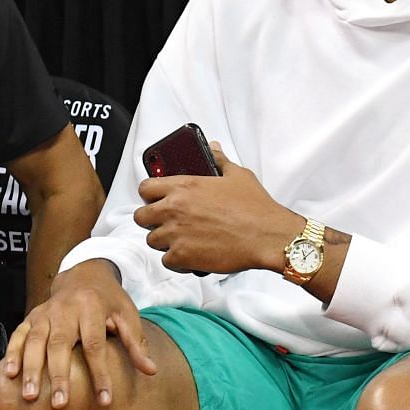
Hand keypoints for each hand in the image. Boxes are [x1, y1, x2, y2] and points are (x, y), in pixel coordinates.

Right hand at [3, 260, 156, 409]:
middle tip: (59, 405)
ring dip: (31, 369)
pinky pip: (19, 334)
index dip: (100, 374)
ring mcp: (45, 313)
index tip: (104, 400)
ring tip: (30, 396)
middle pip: (60, 345)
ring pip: (35, 341)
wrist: (84, 274)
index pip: (95, 346)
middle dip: (58, 376)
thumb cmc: (109, 300)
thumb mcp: (127, 315)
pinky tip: (9, 374)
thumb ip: (136, 343)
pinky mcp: (32, 317)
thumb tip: (152, 371)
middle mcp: (65, 310)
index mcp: (92, 308)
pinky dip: (12, 353)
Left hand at [133, 145, 295, 275]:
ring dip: (164, 241)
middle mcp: (174, 209)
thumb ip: (220, 160)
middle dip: (152, 219)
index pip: (145, 188)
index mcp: (184, 186)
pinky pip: (166, 260)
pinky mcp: (183, 256)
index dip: (150, 195)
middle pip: (141, 216)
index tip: (157, 199)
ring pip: (152, 240)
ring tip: (182, 240)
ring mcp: (176, 234)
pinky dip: (177, 260)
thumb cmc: (255, 208)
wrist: (268, 237)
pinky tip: (191, 255)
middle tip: (167, 222)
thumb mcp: (237, 176)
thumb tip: (214, 148)